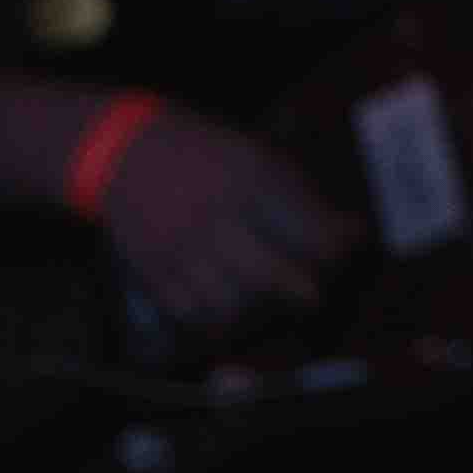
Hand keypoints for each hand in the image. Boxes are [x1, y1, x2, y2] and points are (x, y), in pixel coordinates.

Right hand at [94, 104, 358, 335]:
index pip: (307, 229)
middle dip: (305, 292)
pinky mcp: (153, 272)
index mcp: (249, 181)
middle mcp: (215, 217)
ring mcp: (179, 249)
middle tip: (317, 294)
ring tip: (276, 305)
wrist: (123, 152)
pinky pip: (191, 313)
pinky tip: (236, 311)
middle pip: (269, 274)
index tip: (350, 248)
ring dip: (262, 313)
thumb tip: (346, 232)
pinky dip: (219, 320)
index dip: (337, 248)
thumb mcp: (258, 154)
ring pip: (230, 304)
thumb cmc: (206, 152)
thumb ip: (299, 195)